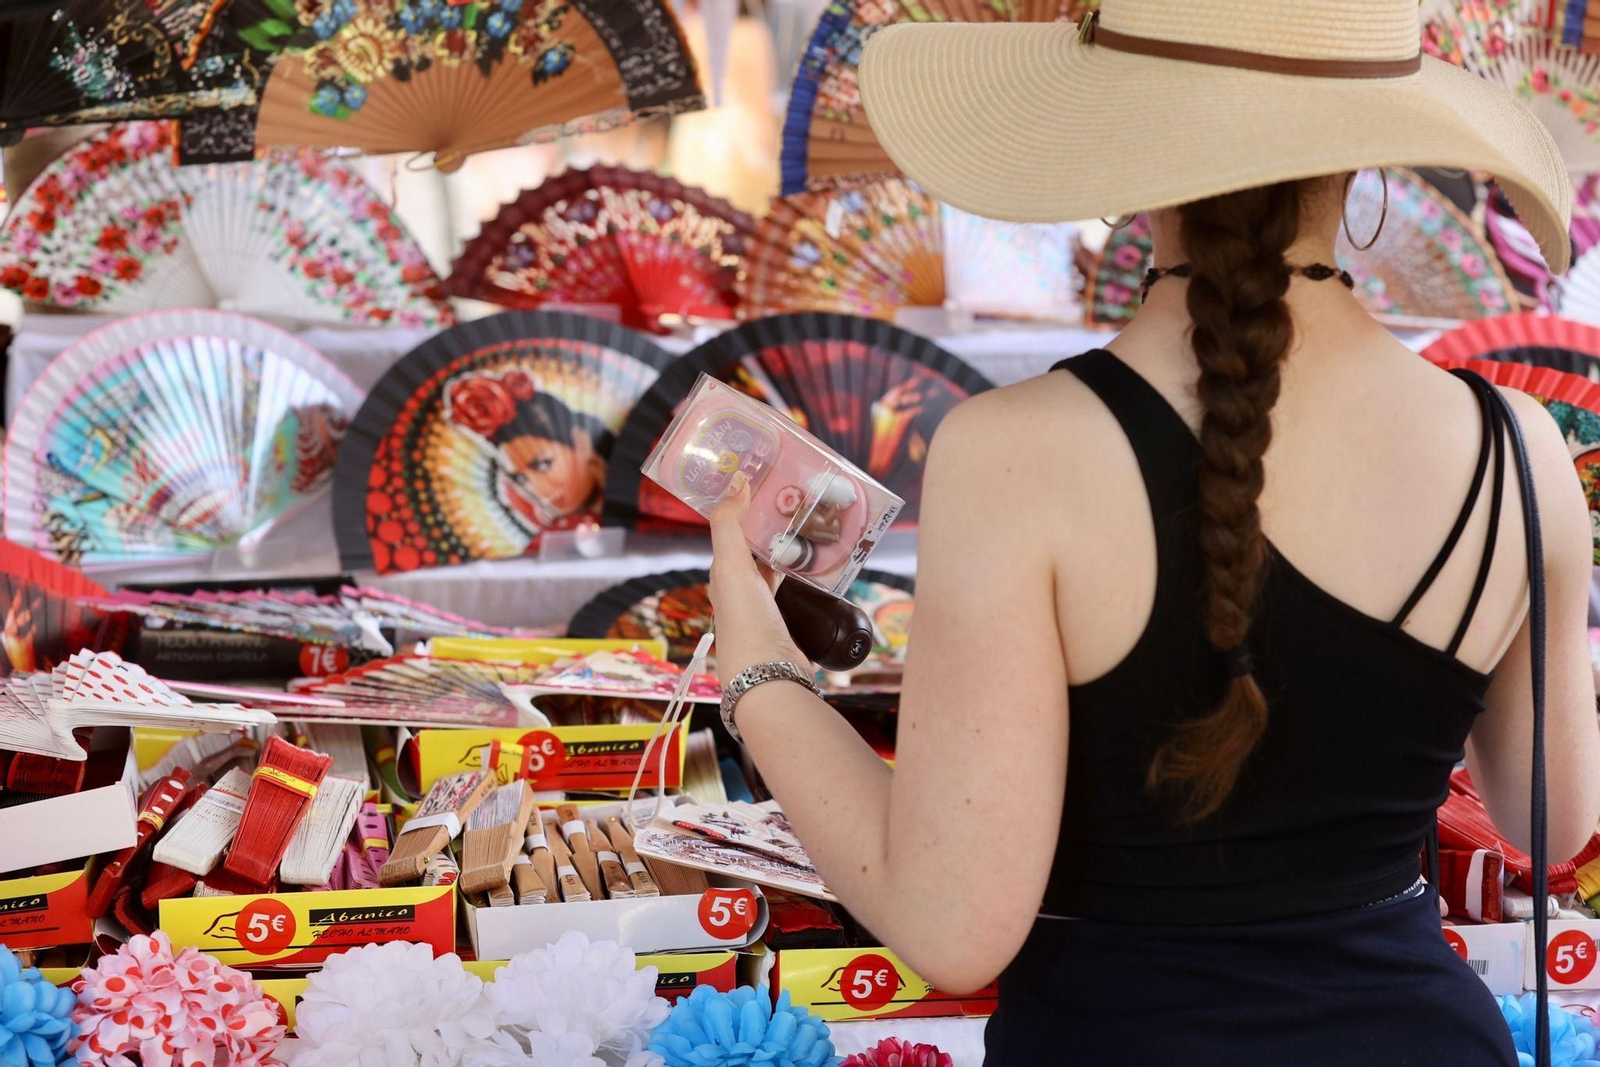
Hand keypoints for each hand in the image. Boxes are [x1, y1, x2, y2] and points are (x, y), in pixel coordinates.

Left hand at [707, 473, 807, 681]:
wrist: (770, 675)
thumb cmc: (745, 621)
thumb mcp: (730, 566)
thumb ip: (729, 525)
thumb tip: (735, 482)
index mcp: (724, 575)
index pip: (733, 533)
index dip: (746, 507)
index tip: (767, 481)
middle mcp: (743, 589)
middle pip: (760, 547)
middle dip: (776, 523)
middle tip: (801, 494)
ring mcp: (767, 605)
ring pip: (782, 565)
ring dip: (796, 545)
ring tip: (819, 520)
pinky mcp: (791, 618)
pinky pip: (801, 585)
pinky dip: (811, 570)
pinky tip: (827, 560)